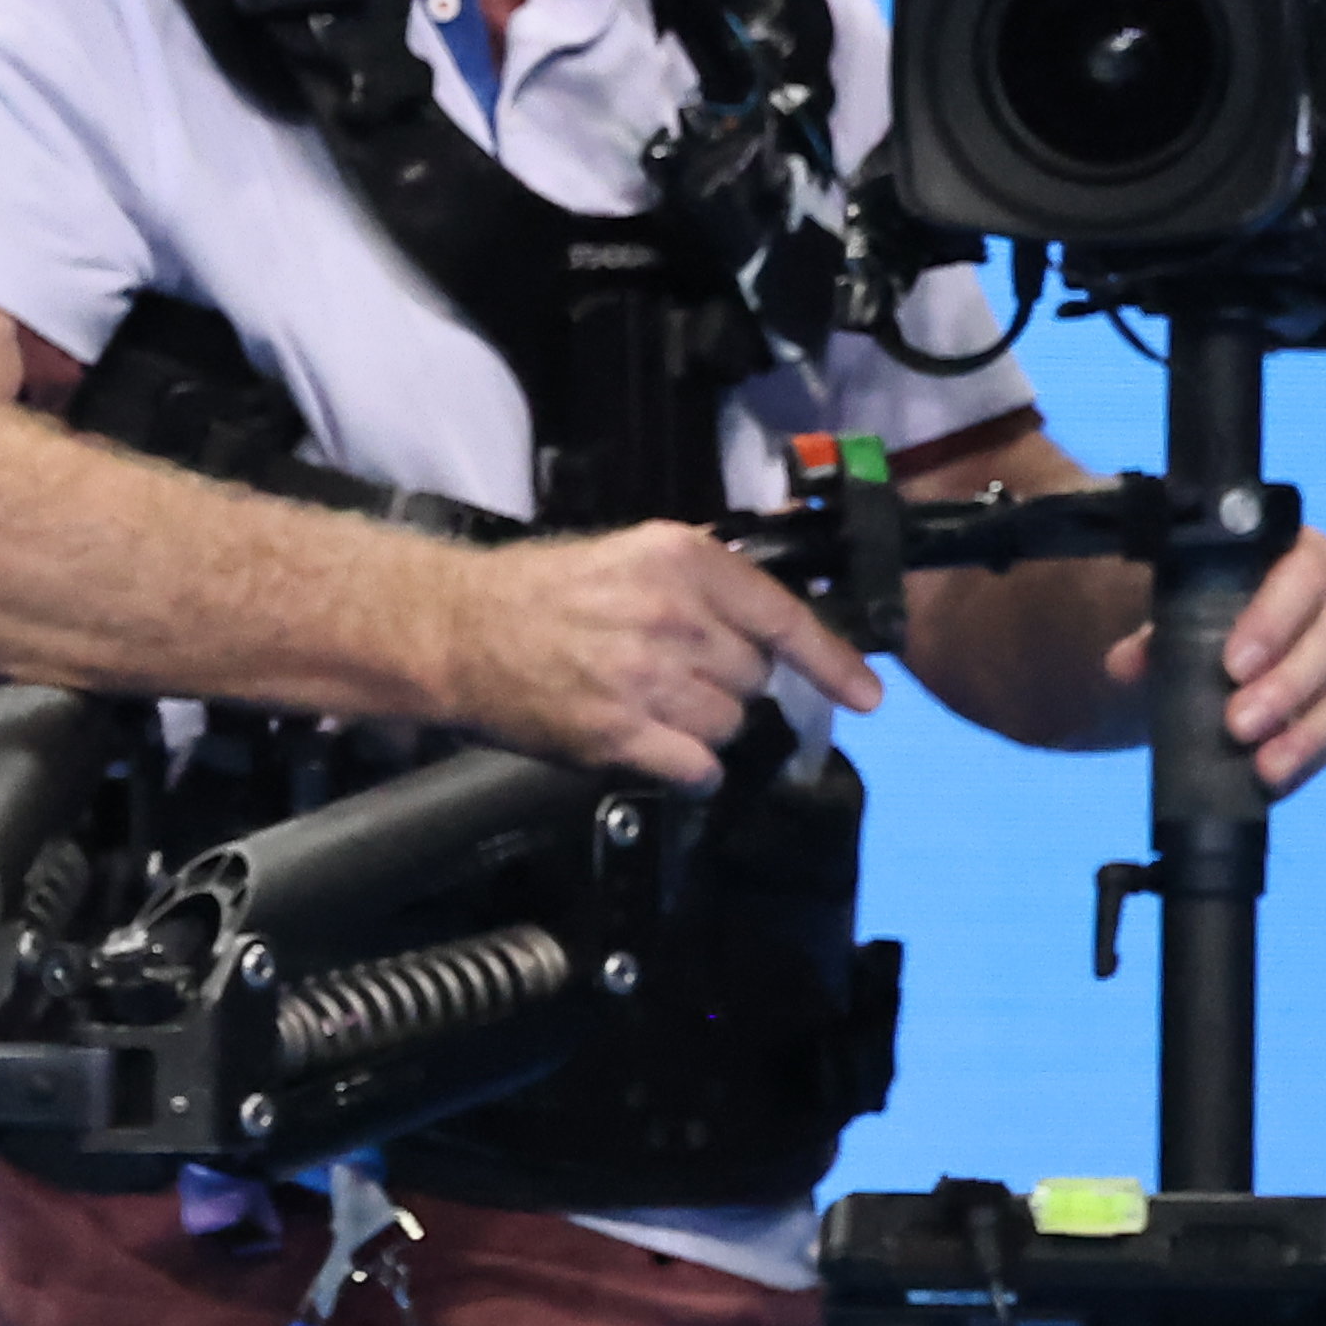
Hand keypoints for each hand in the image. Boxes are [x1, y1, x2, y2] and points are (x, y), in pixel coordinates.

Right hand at [448, 521, 882, 790]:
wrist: (459, 629)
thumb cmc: (541, 593)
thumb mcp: (630, 557)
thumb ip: (703, 584)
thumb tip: (774, 626)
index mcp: (681, 560)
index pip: (783, 617)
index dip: (832, 662)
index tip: (867, 697)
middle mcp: (673, 616)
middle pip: (755, 678)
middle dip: (729, 683)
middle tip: (675, 672)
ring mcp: (647, 678)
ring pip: (729, 726)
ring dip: (702, 725)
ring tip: (650, 704)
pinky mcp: (619, 735)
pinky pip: (697, 768)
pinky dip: (686, 766)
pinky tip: (652, 745)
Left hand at [1100, 524, 1325, 791]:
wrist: (1253, 616)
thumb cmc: (1218, 600)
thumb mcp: (1187, 602)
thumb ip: (1157, 629)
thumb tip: (1124, 664)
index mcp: (1303, 548)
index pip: (1301, 577)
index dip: (1272, 622)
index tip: (1232, 667)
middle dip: (1288, 687)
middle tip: (1239, 726)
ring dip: (1310, 732)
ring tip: (1265, 767)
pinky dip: (1321, 751)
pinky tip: (1286, 775)